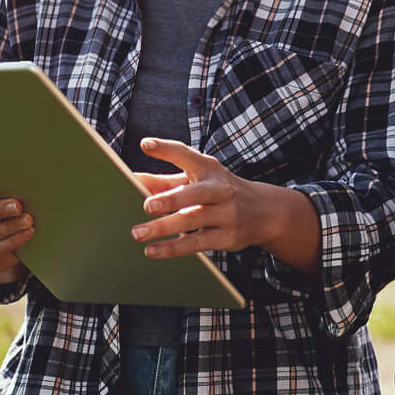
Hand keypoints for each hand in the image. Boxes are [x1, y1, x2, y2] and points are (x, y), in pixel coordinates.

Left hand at [131, 140, 321, 272]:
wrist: (264, 212)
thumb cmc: (217, 191)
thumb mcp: (196, 180)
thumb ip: (163, 180)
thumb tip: (131, 179)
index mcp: (209, 169)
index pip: (187, 155)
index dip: (166, 149)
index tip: (145, 144)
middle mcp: (219, 189)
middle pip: (194, 194)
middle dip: (171, 199)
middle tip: (147, 205)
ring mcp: (226, 214)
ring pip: (194, 220)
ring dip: (165, 227)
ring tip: (138, 233)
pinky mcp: (226, 237)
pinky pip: (197, 243)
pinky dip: (174, 248)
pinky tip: (153, 250)